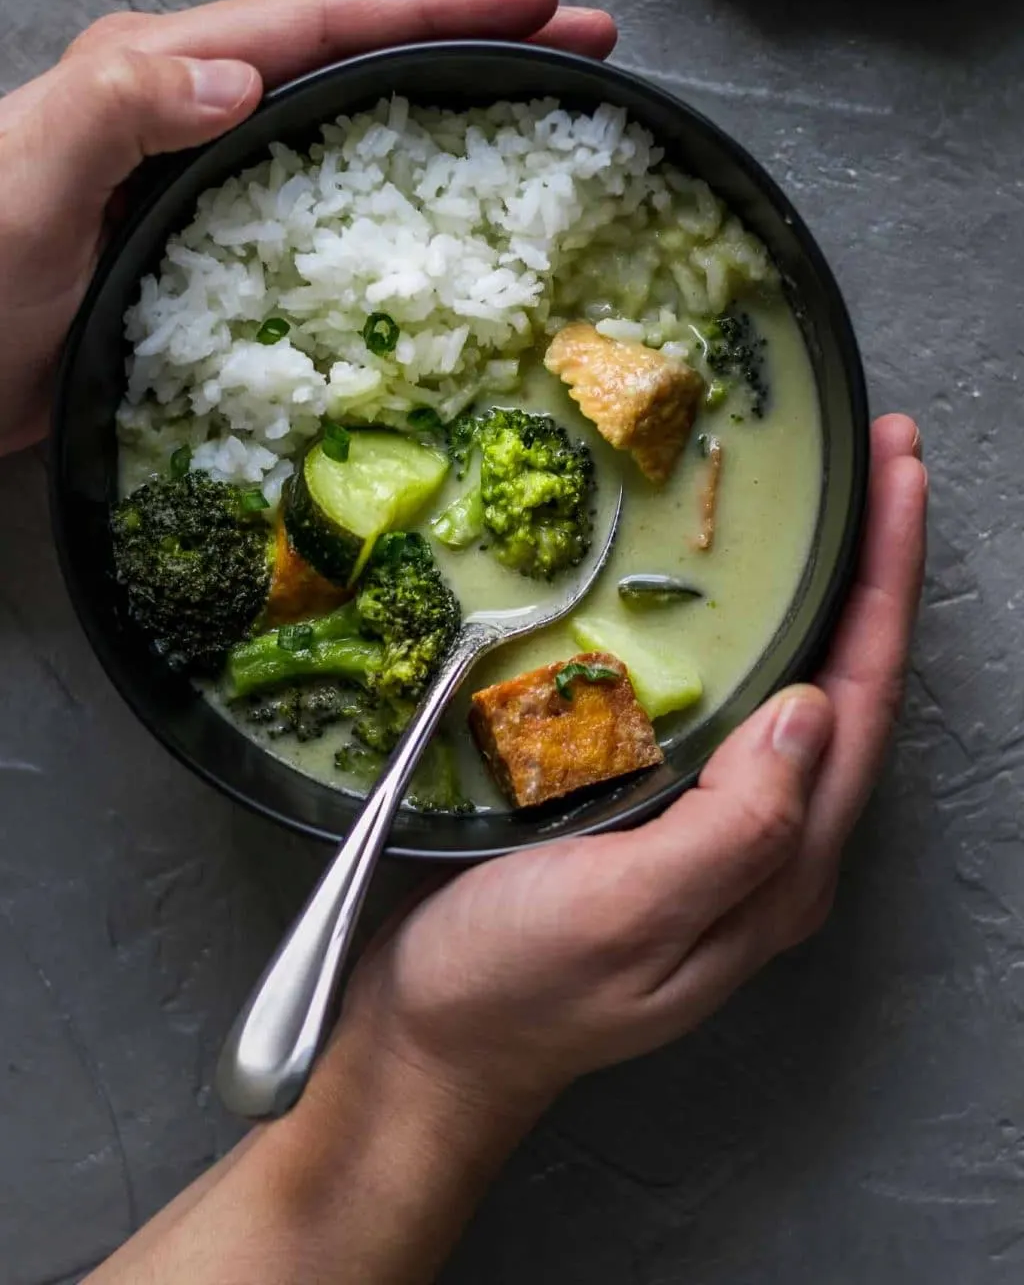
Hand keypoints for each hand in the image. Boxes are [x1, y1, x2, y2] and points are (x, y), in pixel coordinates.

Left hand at [0, 0, 615, 456]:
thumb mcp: (27, 174)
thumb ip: (123, 107)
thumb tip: (245, 78)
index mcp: (163, 72)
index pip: (323, 21)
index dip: (434, 7)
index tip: (535, 1)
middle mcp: (194, 111)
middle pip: (358, 60)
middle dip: (470, 44)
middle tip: (577, 47)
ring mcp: (208, 182)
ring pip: (351, 131)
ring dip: (445, 116)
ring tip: (536, 117)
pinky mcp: (213, 251)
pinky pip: (326, 213)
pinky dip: (395, 209)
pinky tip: (442, 229)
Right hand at [343, 415, 927, 1110]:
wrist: (427, 1042)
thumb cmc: (513, 987)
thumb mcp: (626, 915)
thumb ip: (734, 825)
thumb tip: (814, 708)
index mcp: (778, 867)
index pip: (863, 702)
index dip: (888, 583)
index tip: (900, 475)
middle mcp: (766, 844)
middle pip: (849, 684)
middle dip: (875, 569)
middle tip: (883, 458)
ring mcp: (712, 827)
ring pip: (796, 688)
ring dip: (824, 591)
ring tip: (829, 504)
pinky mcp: (656, 809)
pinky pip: (728, 701)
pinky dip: (750, 629)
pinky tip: (730, 589)